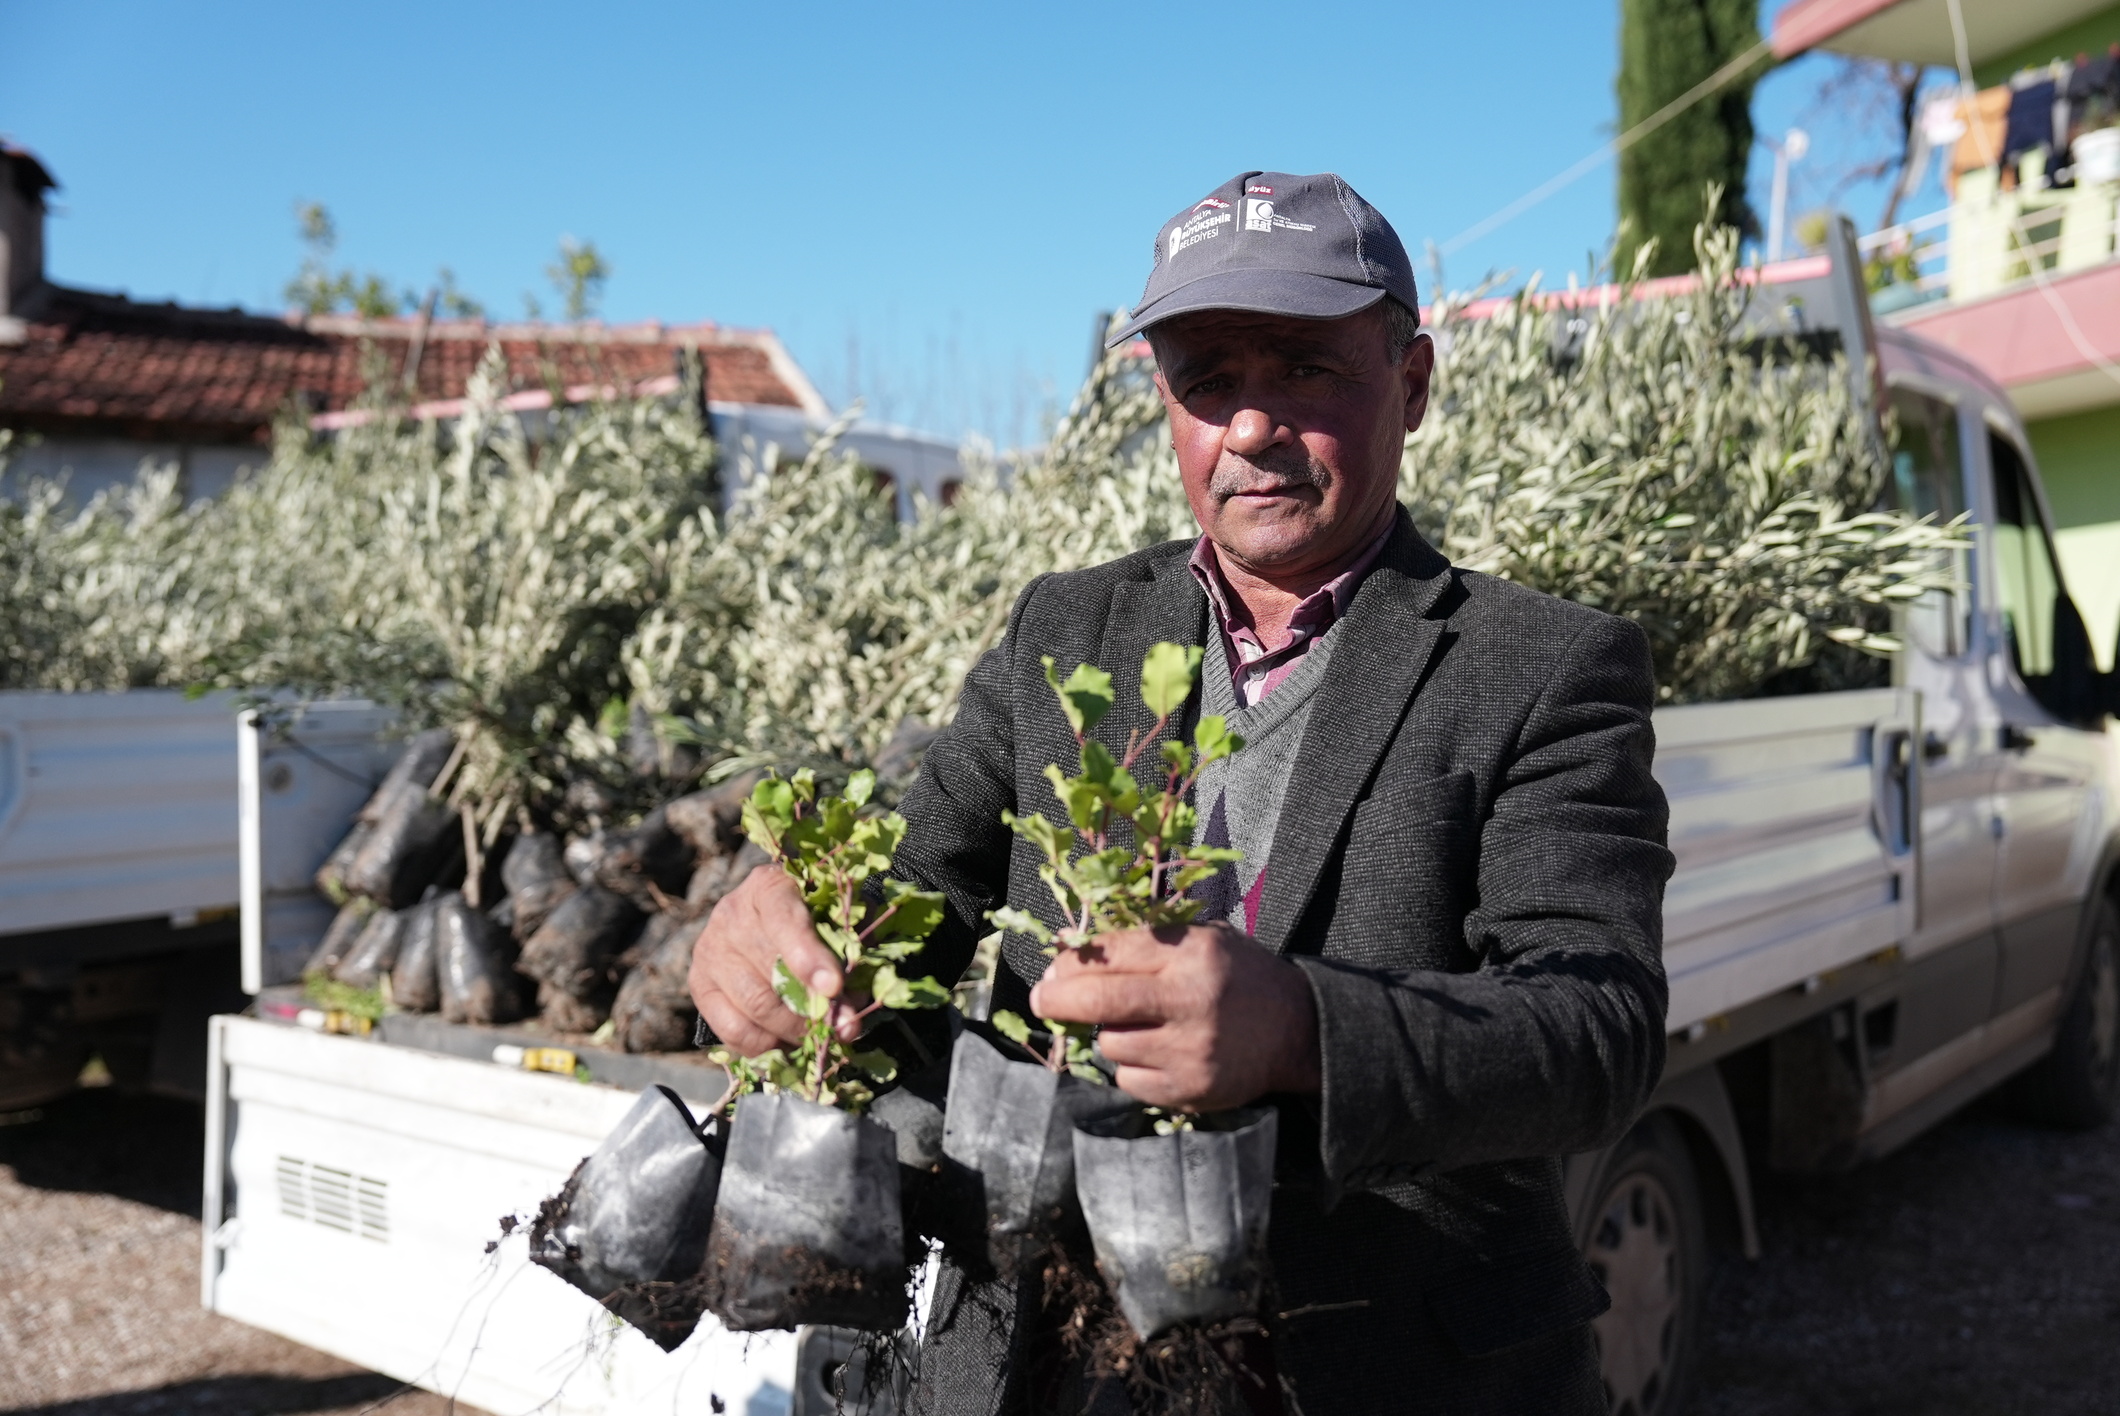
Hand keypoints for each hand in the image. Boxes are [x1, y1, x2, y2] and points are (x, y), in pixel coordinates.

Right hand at [687, 864, 862, 1055]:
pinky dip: (766, 1046)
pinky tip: (789, 1043)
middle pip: (770, 972)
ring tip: (820, 1036)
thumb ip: (848, 951)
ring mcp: (709, 951)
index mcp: (768, 887)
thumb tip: (851, 1006)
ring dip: (794, 1031)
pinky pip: (731, 1030)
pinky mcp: (699, 985)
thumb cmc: (813, 917)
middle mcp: (730, 914)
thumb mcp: (837, 919)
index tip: (834, 986)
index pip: (784, 920)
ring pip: (754, 1005)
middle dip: (813, 1008)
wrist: (767, 921)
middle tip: (843, 1027)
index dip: (809, 956)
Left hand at [1029, 923, 1319, 1111]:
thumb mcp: (1202, 941)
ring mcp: (1190, 1051)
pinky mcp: (1190, 1090)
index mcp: (1193, 955)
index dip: (1071, 962)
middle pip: (1098, 1001)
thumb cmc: (1238, 977)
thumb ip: (1143, 943)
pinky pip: (1129, 1080)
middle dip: (1058, 999)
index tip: (1052, 970)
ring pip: (1110, 1044)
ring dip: (1109, 1034)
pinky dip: (1130, 1067)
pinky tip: (1154, 1053)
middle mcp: (1190, 1002)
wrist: (1296, 1031)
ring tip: (1135, 1025)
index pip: (1112, 953)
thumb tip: (1068, 947)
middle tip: (1043, 999)